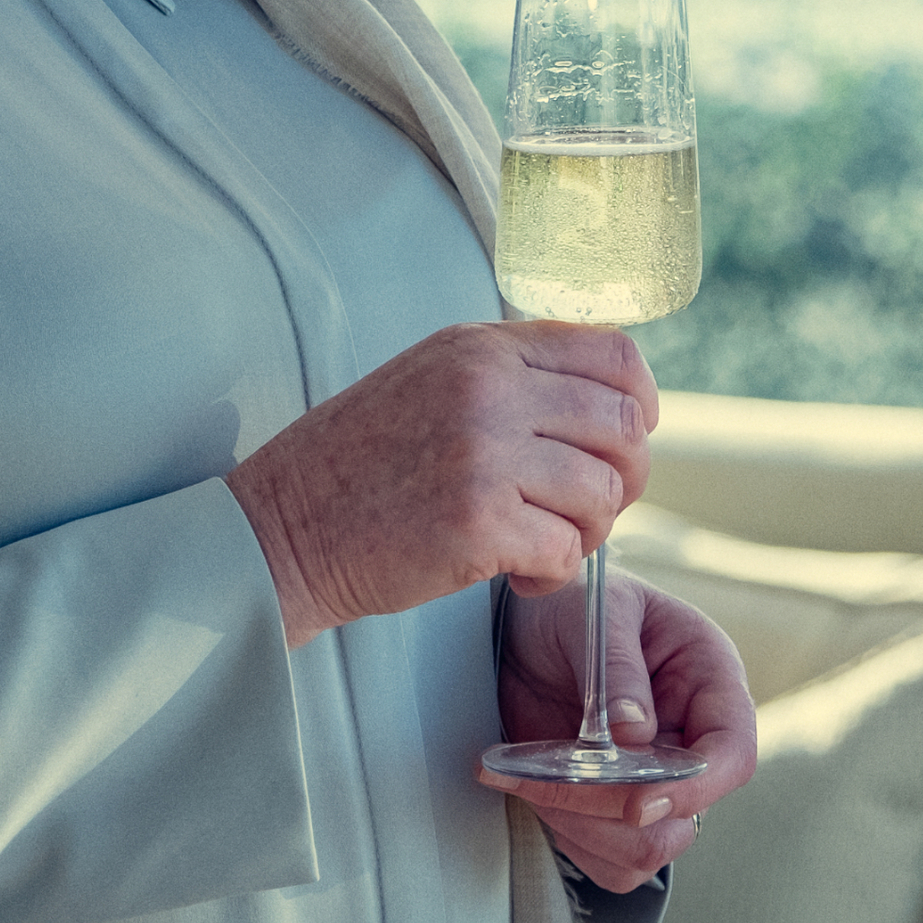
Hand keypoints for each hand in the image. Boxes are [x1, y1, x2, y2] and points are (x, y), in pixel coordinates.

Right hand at [224, 321, 656, 646]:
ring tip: (540, 544)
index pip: (614, 353)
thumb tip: (615, 400)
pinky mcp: (478, 524)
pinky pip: (568, 552)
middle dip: (624, 479)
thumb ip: (512, 377)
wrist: (283, 528)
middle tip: (585, 511)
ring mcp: (484, 455)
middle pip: (624, 426)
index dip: (639, 404)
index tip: (620, 443)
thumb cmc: (360, 465)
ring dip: (588, 533)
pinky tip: (516, 573)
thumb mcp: (432, 382)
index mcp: (480, 348)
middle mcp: (488, 389)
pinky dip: (553, 574)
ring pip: (604, 494)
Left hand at [482, 571, 756, 892]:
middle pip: (681, 816)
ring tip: (523, 775)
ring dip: (580, 825)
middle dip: (609, 808)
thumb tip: (634, 735)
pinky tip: (527, 787)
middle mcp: (691, 739)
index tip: (638, 799)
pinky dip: (566, 834)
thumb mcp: (598, 614)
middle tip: (545, 775)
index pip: (731, 754)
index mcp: (710, 682)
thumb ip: (616, 670)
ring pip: (643, 848)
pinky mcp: (614, 805)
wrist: (523, 622)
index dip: (694, 787)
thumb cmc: (573, 602)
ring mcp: (654, 778)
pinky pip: (607, 857)